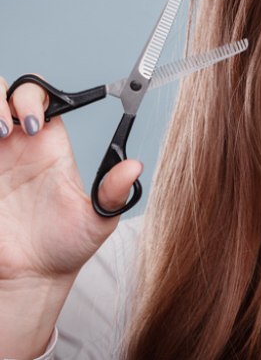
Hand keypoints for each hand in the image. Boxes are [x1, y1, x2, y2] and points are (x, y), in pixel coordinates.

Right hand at [0, 75, 141, 356]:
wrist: (32, 277)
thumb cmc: (67, 246)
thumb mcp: (98, 219)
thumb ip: (112, 192)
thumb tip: (136, 166)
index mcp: (52, 147)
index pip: (47, 101)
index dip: (39, 97)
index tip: (38, 121)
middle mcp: (22, 145)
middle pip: (12, 94)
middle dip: (11, 96)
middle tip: (15, 125)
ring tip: (0, 131)